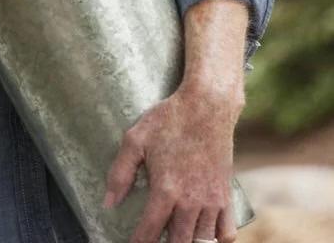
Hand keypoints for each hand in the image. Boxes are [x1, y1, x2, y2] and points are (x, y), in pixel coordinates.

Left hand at [104, 85, 239, 242]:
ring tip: (175, 236)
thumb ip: (120, 172)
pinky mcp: (226, 195)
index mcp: (166, 189)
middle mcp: (191, 201)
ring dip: (188, 242)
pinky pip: (227, 232)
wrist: (207, 105)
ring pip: (202, 242)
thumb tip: (108, 202)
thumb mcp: (135, 139)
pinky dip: (216, 239)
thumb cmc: (169, 119)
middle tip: (155, 239)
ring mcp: (212, 200)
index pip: (149, 232)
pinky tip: (202, 233)